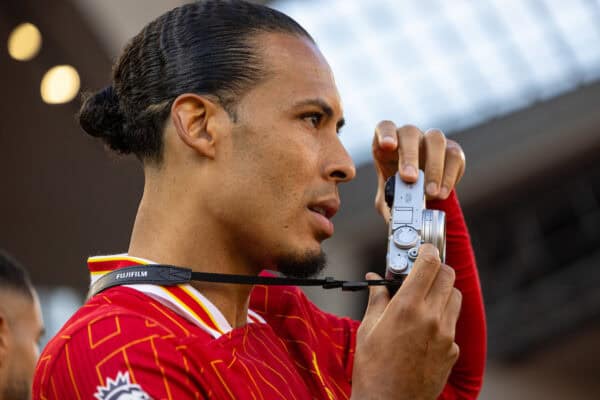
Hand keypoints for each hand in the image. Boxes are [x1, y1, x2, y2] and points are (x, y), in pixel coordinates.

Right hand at [351, 244, 461, 399]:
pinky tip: (426, 328)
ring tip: (425, 299)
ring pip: (455, 297)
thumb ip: (377, 300)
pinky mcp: (452, 352)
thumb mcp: (368, 329)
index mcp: (407, 308)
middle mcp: (432, 318)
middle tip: (422, 272)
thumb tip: (376, 281)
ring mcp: (446, 336)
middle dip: (436, 268)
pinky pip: (453, 324)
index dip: (427, 251)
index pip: (428, 264)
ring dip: (443, 290)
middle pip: (448, 275)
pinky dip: (443, 318)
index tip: (423, 249)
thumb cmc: (373, 369)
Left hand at [372, 122, 465, 219]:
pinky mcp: (452, 150)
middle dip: (410, 155)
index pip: (385, 127)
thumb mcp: (387, 199)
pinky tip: (442, 192)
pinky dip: (449, 176)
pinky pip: (454, 156)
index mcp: (387, 144)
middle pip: (410, 133)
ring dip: (433, 166)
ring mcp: (431, 141)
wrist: (419, 195)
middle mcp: (409, 137)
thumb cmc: (398, 191)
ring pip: (435, 140)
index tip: (387, 145)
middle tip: (409, 178)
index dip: (386, 133)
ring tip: (430, 192)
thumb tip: (395, 218)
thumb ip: (388, 205)